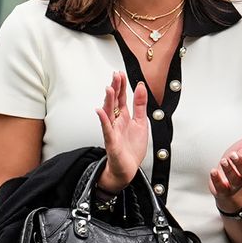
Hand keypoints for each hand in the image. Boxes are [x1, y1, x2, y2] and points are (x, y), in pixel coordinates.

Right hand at [94, 72, 148, 191]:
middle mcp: (116, 122)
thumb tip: (141, 86)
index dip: (121, 86)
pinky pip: (106, 129)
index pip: (121, 98)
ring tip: (109, 88)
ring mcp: (112, 131)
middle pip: (114, 102)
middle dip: (115, 89)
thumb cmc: (132, 148)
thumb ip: (140, 105)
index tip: (120, 73)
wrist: (128, 169)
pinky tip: (100, 111)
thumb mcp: (141, 122)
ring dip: (108, 100)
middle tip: (115, 75)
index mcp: (124, 117)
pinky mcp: (111, 142)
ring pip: (108, 113)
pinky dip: (103, 120)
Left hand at [209, 122, 241, 213]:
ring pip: (235, 180)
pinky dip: (217, 180)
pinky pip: (221, 188)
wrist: (225, 181)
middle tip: (234, 155)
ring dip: (229, 170)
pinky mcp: (222, 191)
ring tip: (224, 160)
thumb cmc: (236, 162)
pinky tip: (213, 171)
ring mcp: (234, 185)